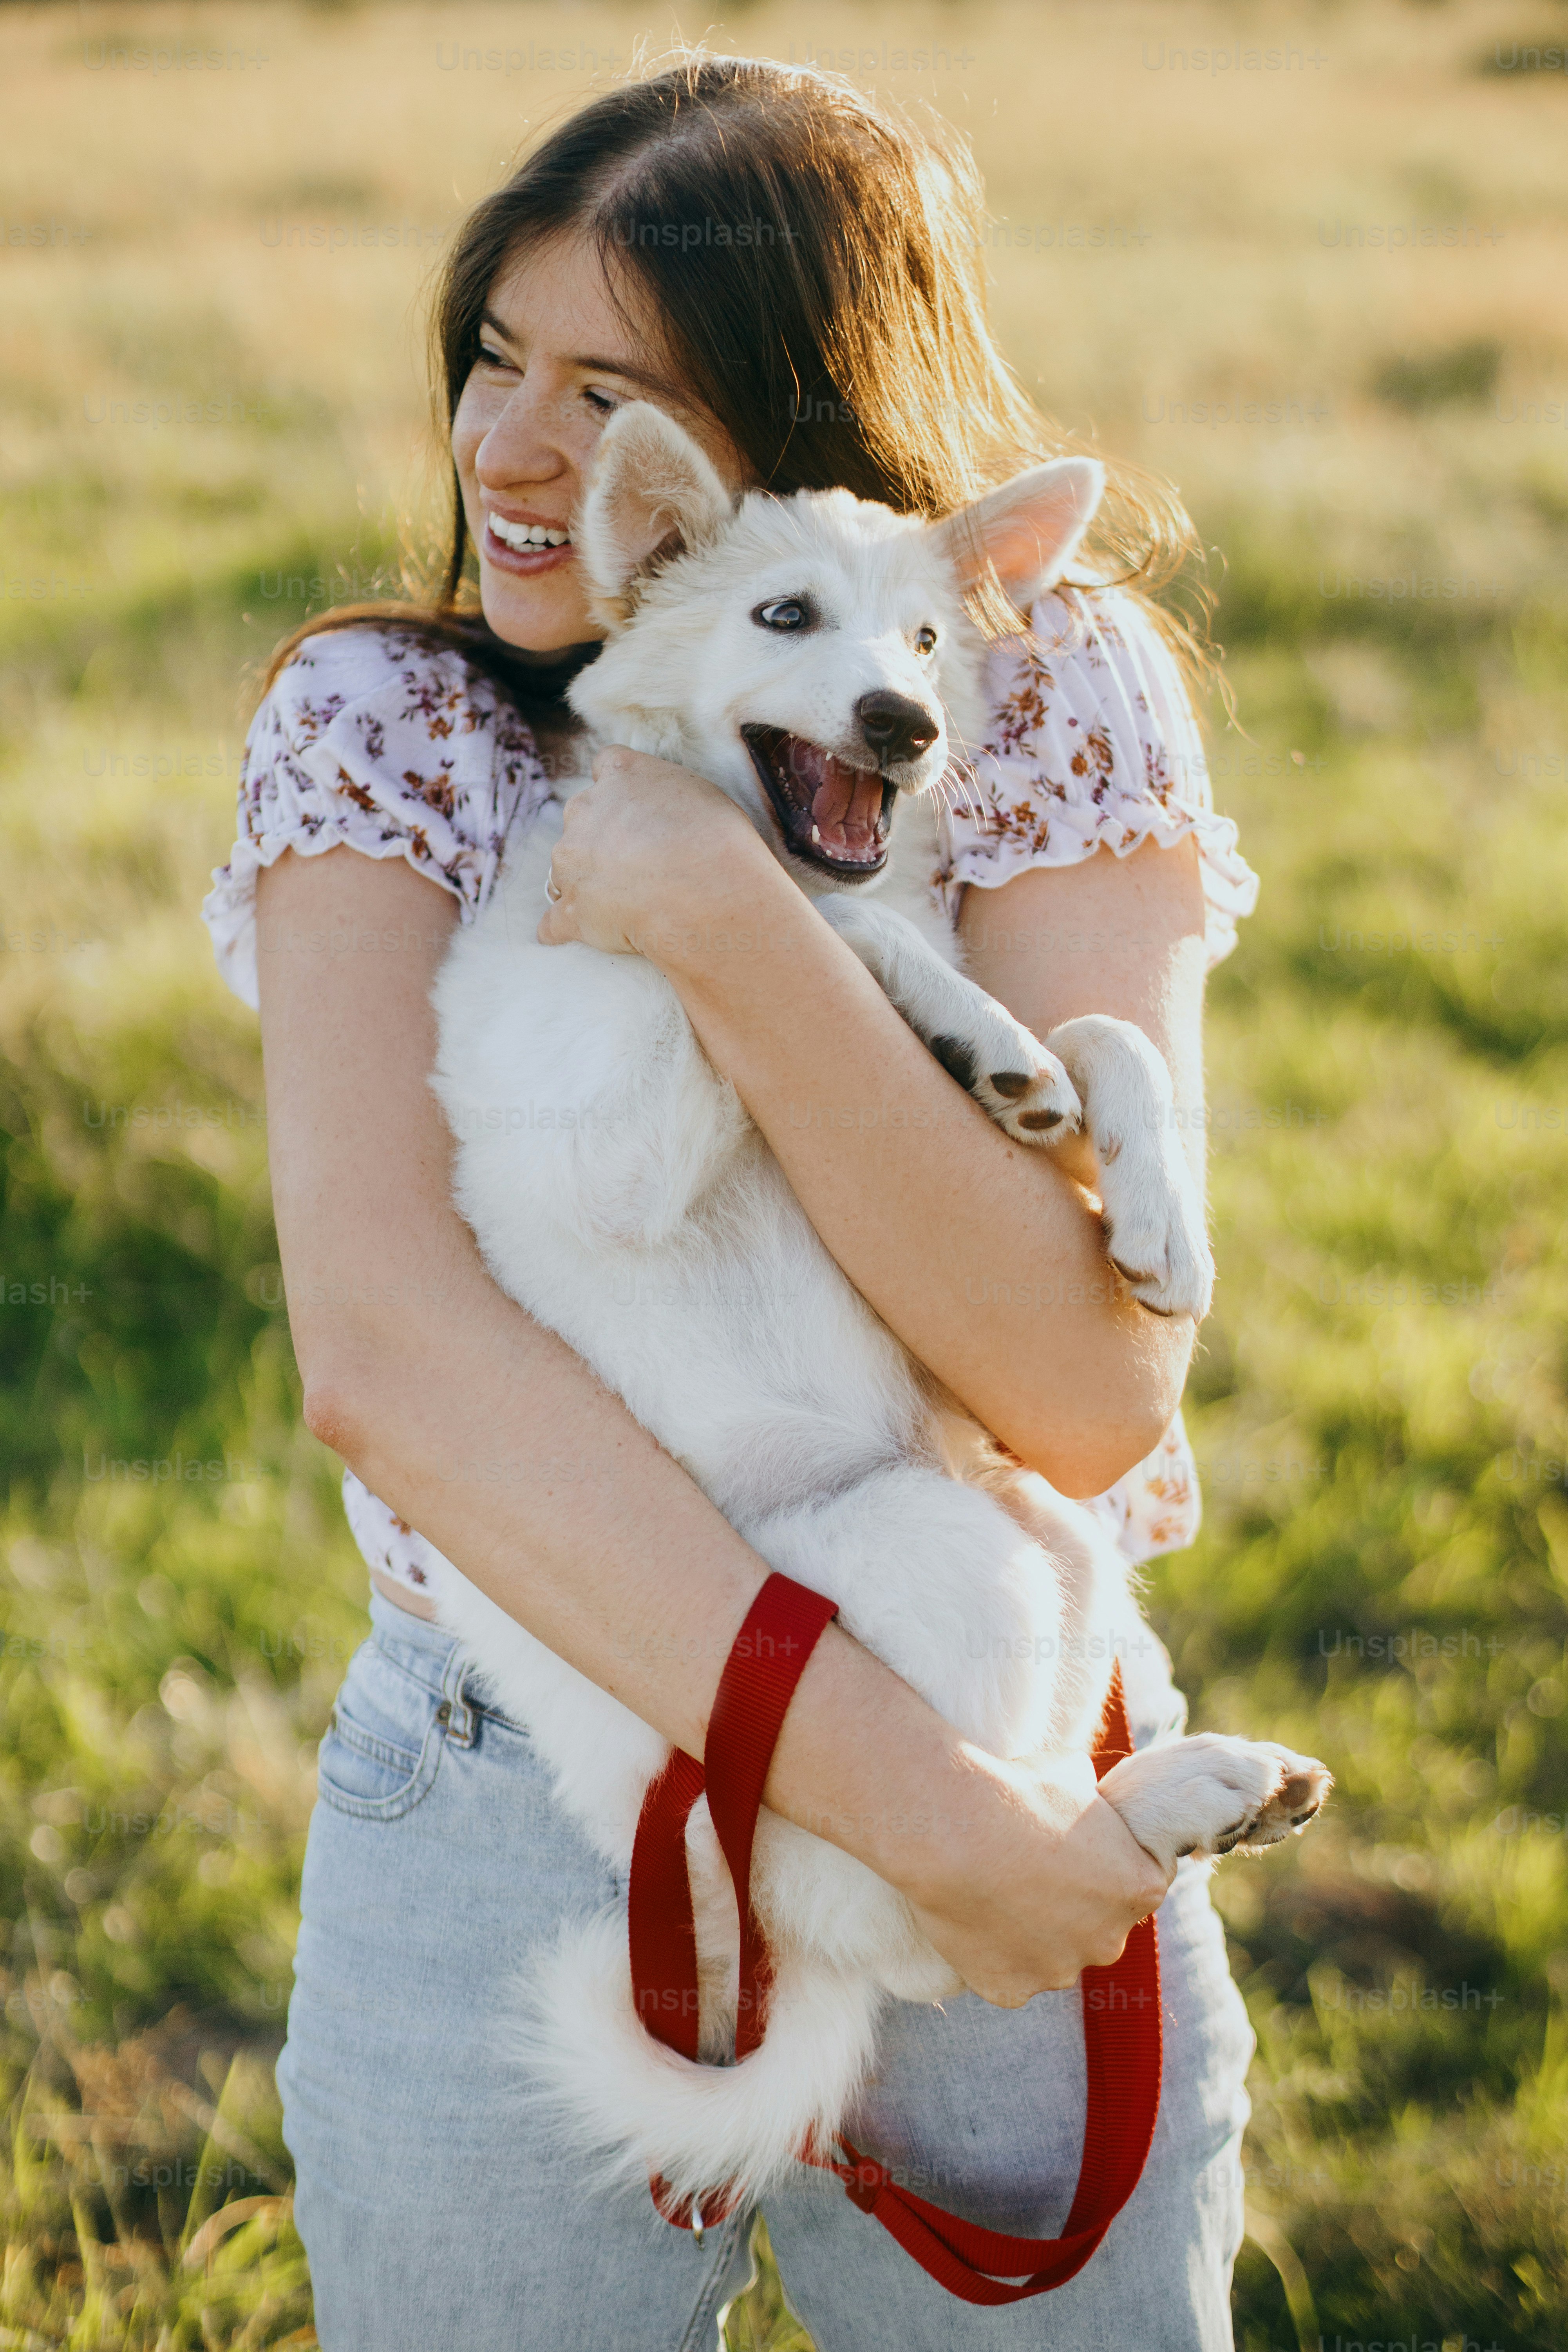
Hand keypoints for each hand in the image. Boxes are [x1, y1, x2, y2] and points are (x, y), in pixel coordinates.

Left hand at [537, 745, 766, 955]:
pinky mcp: (572, 910)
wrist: (706, 894)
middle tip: (634, 860)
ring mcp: (571, 862)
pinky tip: (566, 936)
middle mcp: (585, 810)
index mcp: (621, 774)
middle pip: (581, 817)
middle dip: (600, 836)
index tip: (634, 808)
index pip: (607, 766)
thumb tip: (657, 809)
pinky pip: (554, 922)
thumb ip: (664, 791)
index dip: (619, 790)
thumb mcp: (699, 792)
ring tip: (616, 902)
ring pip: (565, 867)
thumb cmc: (716, 841)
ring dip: (583, 879)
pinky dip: (560, 928)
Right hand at [898, 1746, 1173, 2003]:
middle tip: (1031, 1869)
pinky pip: (1008, 1974)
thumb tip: (1086, 1798)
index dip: (1106, 1861)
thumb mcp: (1073, 1775)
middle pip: (1098, 1926)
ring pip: (1053, 1955)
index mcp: (1139, 1888)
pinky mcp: (1011, 1991)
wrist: (953, 1830)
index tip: (1074, 1848)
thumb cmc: (1018, 1792)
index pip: (1139, 1881)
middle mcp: (1109, 1941)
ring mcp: (1059, 1972)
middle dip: (1074, 1904)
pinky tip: (973, 1916)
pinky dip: (994, 1952)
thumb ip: (1092, 1803)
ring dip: (1034, 1932)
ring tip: (995, 1890)